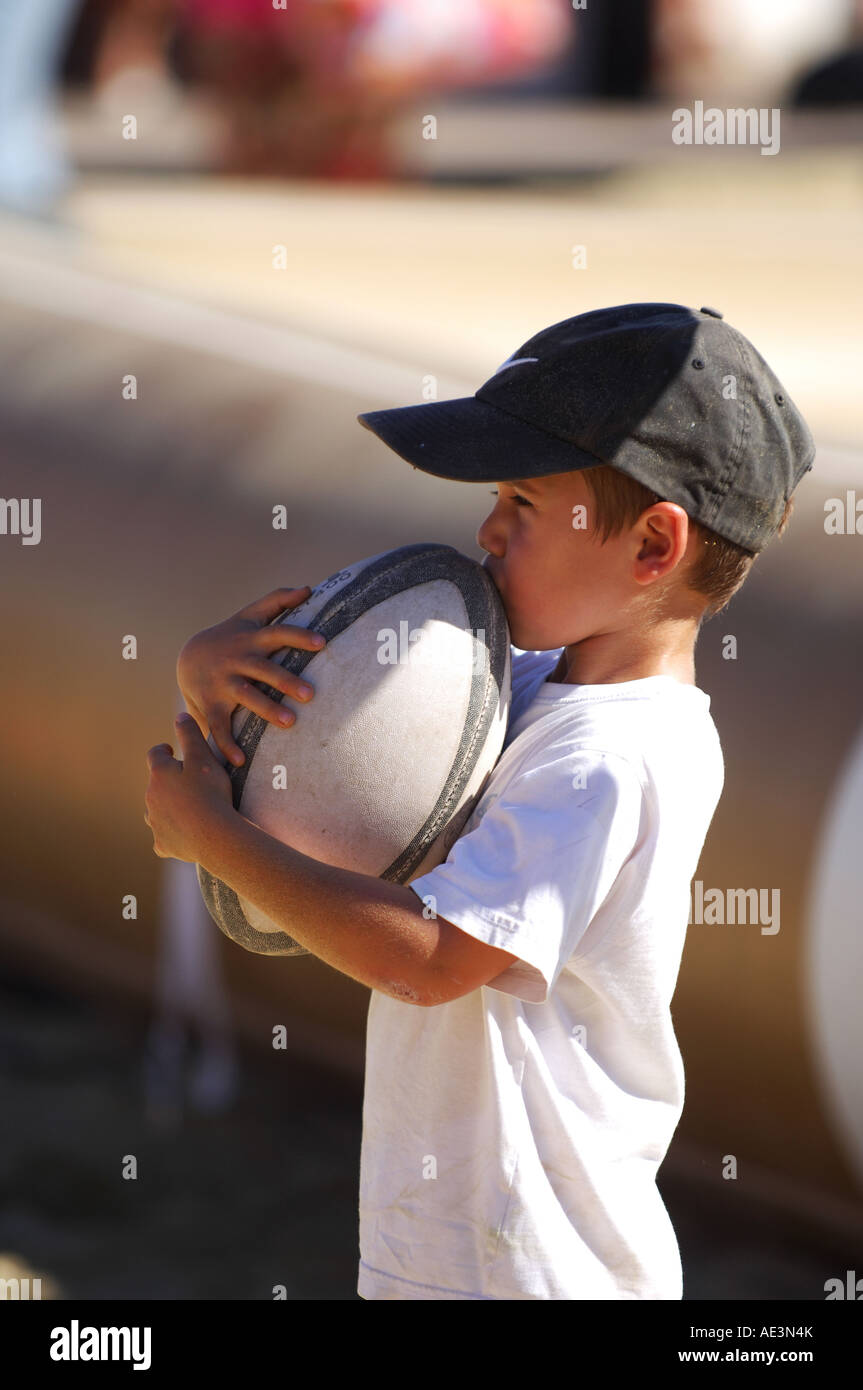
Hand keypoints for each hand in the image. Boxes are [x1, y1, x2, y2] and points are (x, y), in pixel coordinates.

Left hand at [144, 713, 234, 862]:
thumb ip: (190, 735)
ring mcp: (155, 822)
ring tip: (190, 808)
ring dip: (169, 806)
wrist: (215, 837)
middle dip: (169, 781)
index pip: (155, 754)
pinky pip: (164, 836)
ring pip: (157, 810)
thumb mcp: (203, 758)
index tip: (172, 751)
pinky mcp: (162, 844)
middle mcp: (150, 797)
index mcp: (159, 773)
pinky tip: (186, 834)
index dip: (164, 751)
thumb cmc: (210, 794)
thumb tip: (180, 716)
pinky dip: (172, 833)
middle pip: (156, 784)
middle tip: (191, 782)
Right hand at [176, 587, 325, 768]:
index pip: (278, 633)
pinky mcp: (211, 704)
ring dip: (266, 710)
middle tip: (311, 694)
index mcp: (252, 638)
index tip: (322, 642)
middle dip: (287, 681)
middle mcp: (239, 659)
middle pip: (265, 669)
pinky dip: (227, 744)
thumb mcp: (251, 614)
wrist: (189, 657)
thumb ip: (279, 600)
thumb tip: (309, 588)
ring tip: (290, 723)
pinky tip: (240, 761)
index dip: (299, 636)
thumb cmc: (231, 634)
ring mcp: (224, 682)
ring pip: (246, 696)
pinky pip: (219, 726)